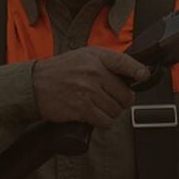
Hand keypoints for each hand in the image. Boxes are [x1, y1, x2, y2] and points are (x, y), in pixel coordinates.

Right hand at [31, 48, 149, 127]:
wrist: (35, 84)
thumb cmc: (61, 70)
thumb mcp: (85, 56)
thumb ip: (107, 61)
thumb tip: (133, 73)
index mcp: (96, 58)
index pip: (124, 63)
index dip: (138, 71)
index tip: (144, 76)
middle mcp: (94, 73)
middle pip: (124, 94)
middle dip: (122, 101)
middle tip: (112, 99)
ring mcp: (88, 91)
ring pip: (116, 110)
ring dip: (111, 113)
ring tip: (101, 107)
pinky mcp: (81, 109)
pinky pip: (104, 121)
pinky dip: (103, 122)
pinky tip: (96, 116)